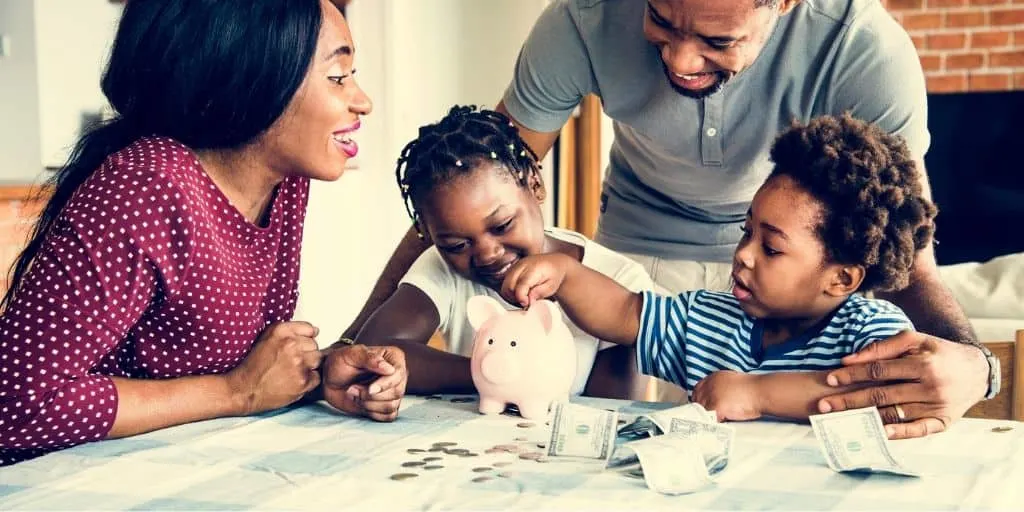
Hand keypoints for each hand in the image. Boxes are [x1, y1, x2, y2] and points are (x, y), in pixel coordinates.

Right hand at [225, 321, 322, 414]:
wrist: (244, 390)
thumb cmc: (254, 366)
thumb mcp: (266, 338)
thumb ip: (290, 331)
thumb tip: (316, 331)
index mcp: (281, 331)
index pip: (310, 329)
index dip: (304, 340)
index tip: (296, 347)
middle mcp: (291, 344)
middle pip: (314, 345)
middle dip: (306, 353)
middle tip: (291, 362)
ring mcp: (298, 363)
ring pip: (318, 359)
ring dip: (309, 366)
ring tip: (293, 371)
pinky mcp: (303, 380)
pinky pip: (317, 377)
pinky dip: (309, 381)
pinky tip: (294, 381)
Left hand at [321, 344, 407, 421]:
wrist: (329, 379)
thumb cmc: (339, 363)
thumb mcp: (350, 355)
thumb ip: (369, 358)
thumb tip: (390, 369)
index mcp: (393, 358)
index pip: (398, 375)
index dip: (385, 384)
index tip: (370, 389)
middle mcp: (396, 375)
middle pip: (397, 392)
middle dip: (372, 395)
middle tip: (353, 388)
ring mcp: (392, 391)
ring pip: (392, 406)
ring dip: (369, 404)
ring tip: (354, 393)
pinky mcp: (386, 406)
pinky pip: (388, 416)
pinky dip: (372, 412)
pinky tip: (360, 403)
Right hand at [501, 254, 571, 307]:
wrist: (554, 263)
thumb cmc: (554, 274)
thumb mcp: (552, 286)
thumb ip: (540, 293)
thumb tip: (528, 301)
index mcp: (533, 269)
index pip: (520, 285)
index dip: (521, 298)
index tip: (527, 304)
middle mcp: (521, 266)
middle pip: (509, 287)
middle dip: (516, 298)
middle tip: (527, 302)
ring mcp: (514, 267)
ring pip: (504, 287)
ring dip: (511, 297)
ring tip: (524, 298)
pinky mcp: (511, 270)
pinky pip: (504, 285)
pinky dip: (509, 293)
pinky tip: (519, 294)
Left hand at [692, 370, 762, 421]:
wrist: (762, 391)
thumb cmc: (753, 389)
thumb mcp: (733, 382)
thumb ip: (721, 388)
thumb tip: (715, 400)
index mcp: (713, 377)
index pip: (697, 390)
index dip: (700, 401)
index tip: (703, 409)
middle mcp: (710, 384)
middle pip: (697, 401)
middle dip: (701, 411)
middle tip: (708, 420)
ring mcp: (712, 395)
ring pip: (701, 411)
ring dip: (706, 418)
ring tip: (713, 424)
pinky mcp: (716, 406)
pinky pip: (708, 419)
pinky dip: (711, 424)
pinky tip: (717, 427)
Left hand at [819, 331, 987, 438]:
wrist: (977, 371)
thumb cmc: (939, 352)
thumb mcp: (915, 340)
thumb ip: (882, 347)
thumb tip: (848, 359)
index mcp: (922, 364)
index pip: (878, 370)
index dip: (853, 374)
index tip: (830, 379)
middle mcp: (930, 387)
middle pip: (881, 394)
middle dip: (849, 400)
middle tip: (823, 405)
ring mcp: (936, 407)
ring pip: (894, 413)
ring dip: (864, 418)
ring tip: (839, 421)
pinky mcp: (942, 422)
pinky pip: (917, 430)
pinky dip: (898, 433)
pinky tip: (877, 434)